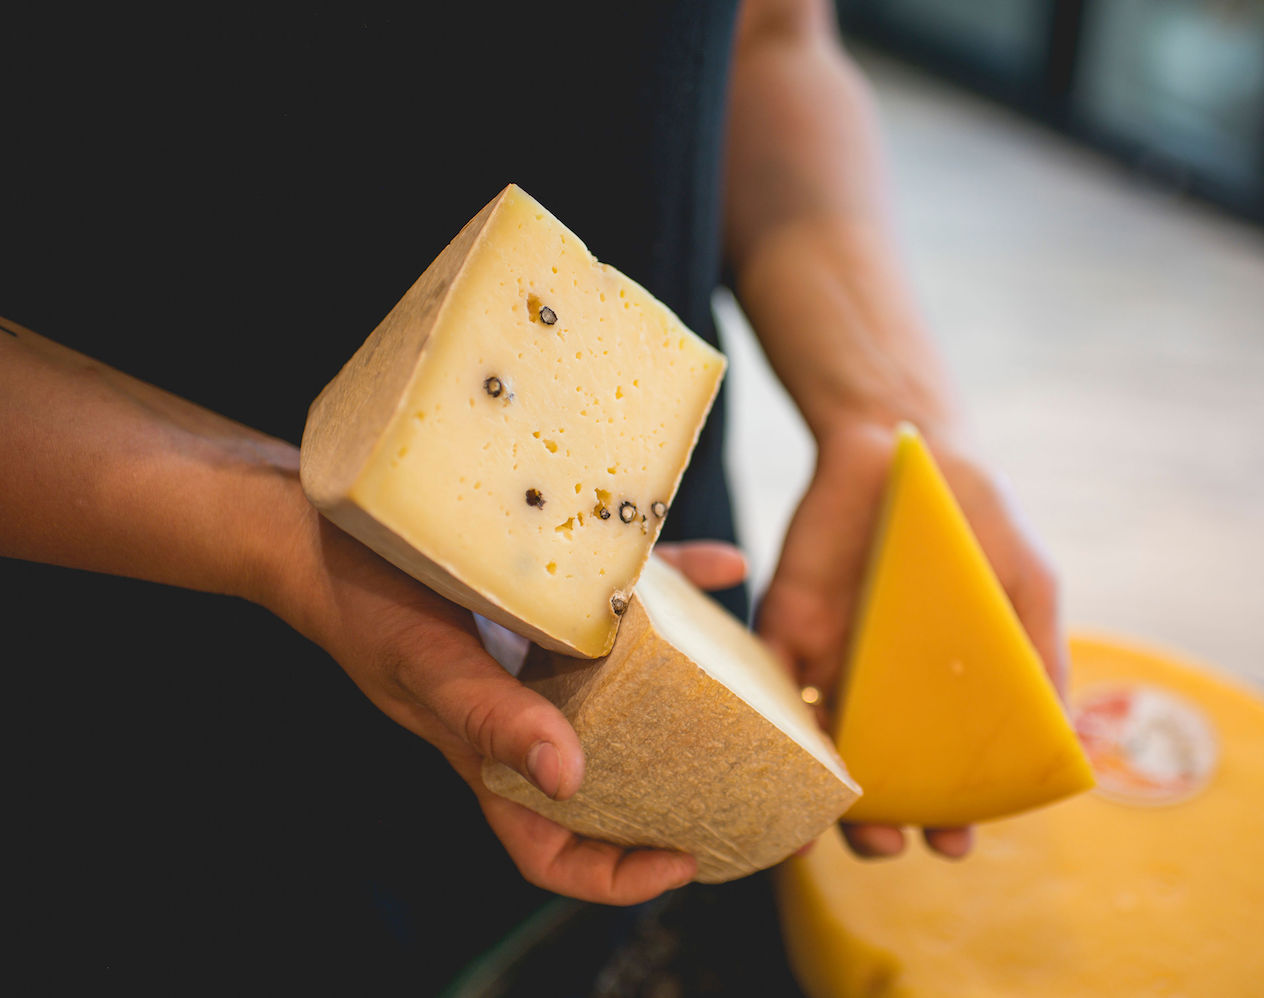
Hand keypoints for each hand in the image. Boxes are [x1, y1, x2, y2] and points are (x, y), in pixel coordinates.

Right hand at [271, 500, 747, 904]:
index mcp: (492, 754)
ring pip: (634, 692)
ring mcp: (545, 656)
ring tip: (760, 688)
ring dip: (696, 691)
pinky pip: (631, 597)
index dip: (617, 876)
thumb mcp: (427, 667)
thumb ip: (492, 720)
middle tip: (758, 783)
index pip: (553, 849)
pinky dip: (680, 583)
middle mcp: (530, 711)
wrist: (322, 521)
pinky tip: (725, 567)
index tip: (685, 863)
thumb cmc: (363, 604)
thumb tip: (571, 779)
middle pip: (614, 776)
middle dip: (682, 791)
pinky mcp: (554, 592)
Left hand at [755, 421, 1063, 859]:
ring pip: (817, 755)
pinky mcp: (785, 630)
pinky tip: (779, 767)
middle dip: (880, 826)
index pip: (945, 774)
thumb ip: (1041, 662)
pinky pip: (767, 693)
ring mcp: (831, 666)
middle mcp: (884, 692)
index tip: (957, 844)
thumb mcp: (1027, 587)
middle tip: (891, 842)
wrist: (903, 444)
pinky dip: (767, 734)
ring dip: (819, 802)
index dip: (952, 817)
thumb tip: (1073, 746)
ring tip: (835, 825)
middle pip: (876, 779)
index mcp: (943, 693)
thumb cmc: (977, 518)